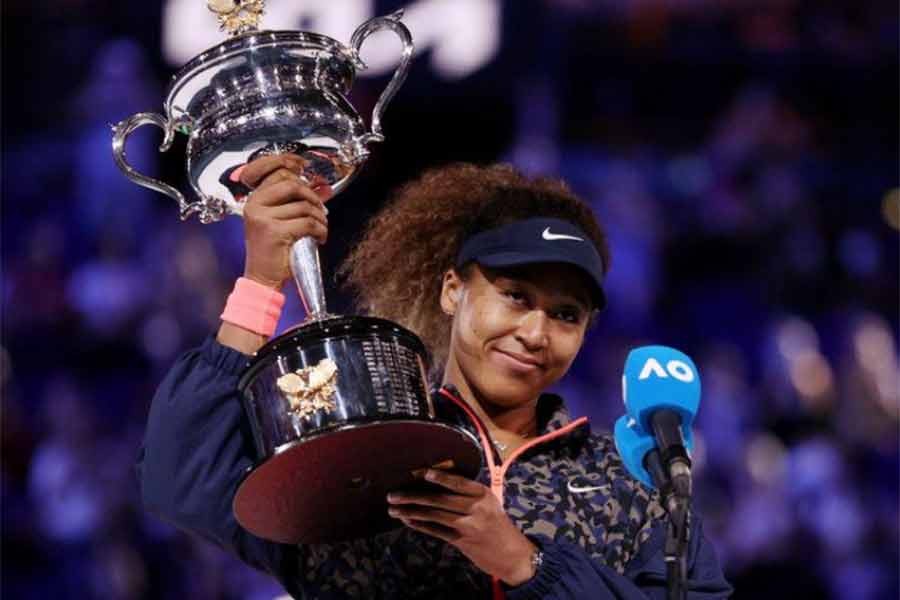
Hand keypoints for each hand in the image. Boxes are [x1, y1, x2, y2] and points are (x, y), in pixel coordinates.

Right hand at [239, 154, 332, 288]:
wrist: (263, 278)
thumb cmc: (273, 252)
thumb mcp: (282, 222)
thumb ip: (298, 203)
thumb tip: (323, 188)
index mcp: (255, 200)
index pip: (275, 171)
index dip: (293, 166)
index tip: (306, 168)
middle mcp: (255, 205)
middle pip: (292, 184)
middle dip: (312, 197)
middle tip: (321, 210)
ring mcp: (263, 217)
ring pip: (303, 206)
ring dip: (320, 219)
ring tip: (320, 229)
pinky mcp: (274, 231)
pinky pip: (307, 223)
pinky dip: (320, 230)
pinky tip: (319, 238)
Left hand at [387, 469, 537, 586]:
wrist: (512, 554)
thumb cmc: (498, 524)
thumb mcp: (489, 503)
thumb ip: (468, 493)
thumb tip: (437, 482)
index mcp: (483, 494)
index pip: (458, 482)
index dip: (439, 477)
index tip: (422, 472)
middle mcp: (476, 508)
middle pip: (439, 499)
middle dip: (413, 496)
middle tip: (393, 494)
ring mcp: (468, 526)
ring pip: (434, 515)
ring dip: (410, 511)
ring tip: (393, 508)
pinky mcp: (461, 541)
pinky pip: (436, 531)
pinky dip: (420, 525)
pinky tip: (407, 520)